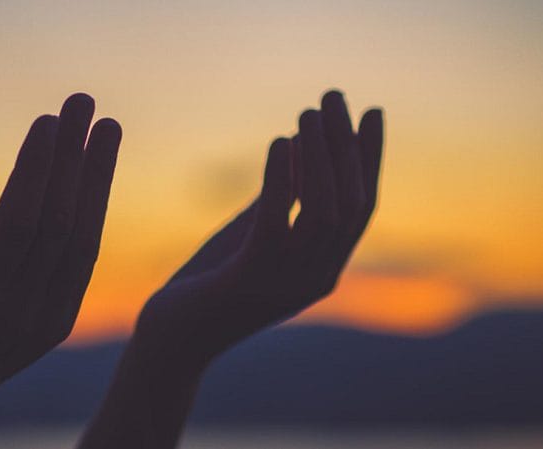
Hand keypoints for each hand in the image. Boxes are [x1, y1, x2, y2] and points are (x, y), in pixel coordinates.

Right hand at [0, 93, 121, 448]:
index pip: (15, 227)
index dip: (34, 172)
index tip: (47, 121)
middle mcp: (17, 317)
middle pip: (56, 226)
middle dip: (72, 160)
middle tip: (83, 102)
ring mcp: (46, 323)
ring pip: (81, 241)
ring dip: (96, 180)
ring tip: (107, 128)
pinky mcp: (60, 322)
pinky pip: (83, 259)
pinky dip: (91, 212)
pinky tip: (96, 173)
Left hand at [136, 90, 382, 367]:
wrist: (170, 343)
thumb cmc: (209, 286)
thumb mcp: (249, 236)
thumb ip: (277, 201)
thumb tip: (296, 147)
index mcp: (321, 268)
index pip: (361, 207)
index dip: (369, 158)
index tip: (371, 112)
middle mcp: (315, 278)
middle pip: (350, 202)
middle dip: (347, 145)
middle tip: (334, 96)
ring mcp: (285, 284)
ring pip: (322, 210)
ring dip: (319, 155)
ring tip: (308, 110)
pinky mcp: (248, 281)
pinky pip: (275, 222)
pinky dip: (282, 179)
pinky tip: (279, 142)